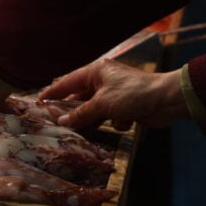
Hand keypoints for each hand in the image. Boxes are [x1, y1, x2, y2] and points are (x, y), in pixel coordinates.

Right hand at [39, 59, 190, 129]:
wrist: (167, 100)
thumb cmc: (133, 94)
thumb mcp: (103, 104)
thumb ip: (80, 114)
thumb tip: (60, 122)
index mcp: (96, 72)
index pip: (67, 82)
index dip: (53, 93)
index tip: (38, 102)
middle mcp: (103, 82)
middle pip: (80, 99)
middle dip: (73, 113)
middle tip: (57, 125)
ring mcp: (114, 95)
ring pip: (95, 111)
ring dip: (94, 121)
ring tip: (83, 133)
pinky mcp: (125, 108)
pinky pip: (111, 118)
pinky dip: (116, 122)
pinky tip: (126, 122)